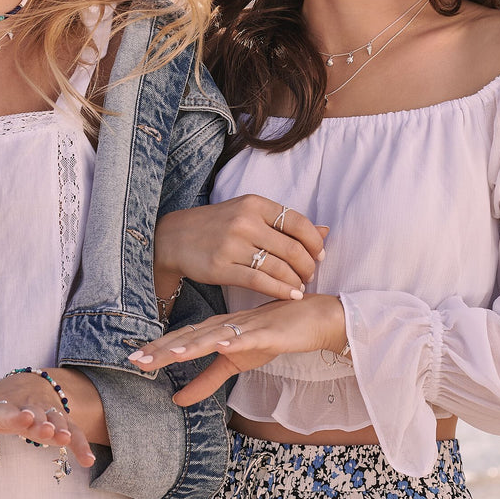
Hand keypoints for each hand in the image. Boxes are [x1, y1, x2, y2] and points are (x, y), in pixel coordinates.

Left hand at [0, 370, 95, 466]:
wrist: (22, 382)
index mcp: (1, 406)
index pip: (6, 410)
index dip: (16, 415)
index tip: (25, 419)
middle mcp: (26, 406)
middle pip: (35, 413)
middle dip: (42, 422)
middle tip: (48, 432)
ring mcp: (44, 412)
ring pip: (55, 419)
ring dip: (61, 430)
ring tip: (66, 440)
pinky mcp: (58, 421)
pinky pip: (71, 431)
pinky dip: (80, 444)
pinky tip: (88, 461)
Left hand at [127, 295, 346, 404]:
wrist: (313, 318)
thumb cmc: (272, 336)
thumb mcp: (235, 363)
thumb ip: (205, 380)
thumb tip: (176, 400)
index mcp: (216, 330)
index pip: (181, 339)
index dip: (157, 349)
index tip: (132, 360)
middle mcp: (226, 325)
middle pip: (189, 336)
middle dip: (162, 348)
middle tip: (135, 359)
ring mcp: (245, 327)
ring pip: (213, 336)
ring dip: (189, 344)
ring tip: (168, 355)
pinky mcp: (268, 334)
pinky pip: (247, 338)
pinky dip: (231, 341)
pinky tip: (219, 345)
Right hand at [155, 196, 328, 301]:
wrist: (175, 237)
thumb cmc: (218, 225)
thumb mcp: (249, 213)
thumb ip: (285, 222)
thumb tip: (325, 231)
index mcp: (254, 204)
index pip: (298, 222)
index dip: (314, 241)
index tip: (319, 254)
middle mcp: (245, 221)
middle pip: (292, 248)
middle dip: (308, 265)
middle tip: (310, 274)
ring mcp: (232, 244)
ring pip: (279, 267)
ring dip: (296, 280)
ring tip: (299, 286)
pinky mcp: (222, 267)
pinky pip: (261, 282)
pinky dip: (281, 290)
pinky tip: (290, 294)